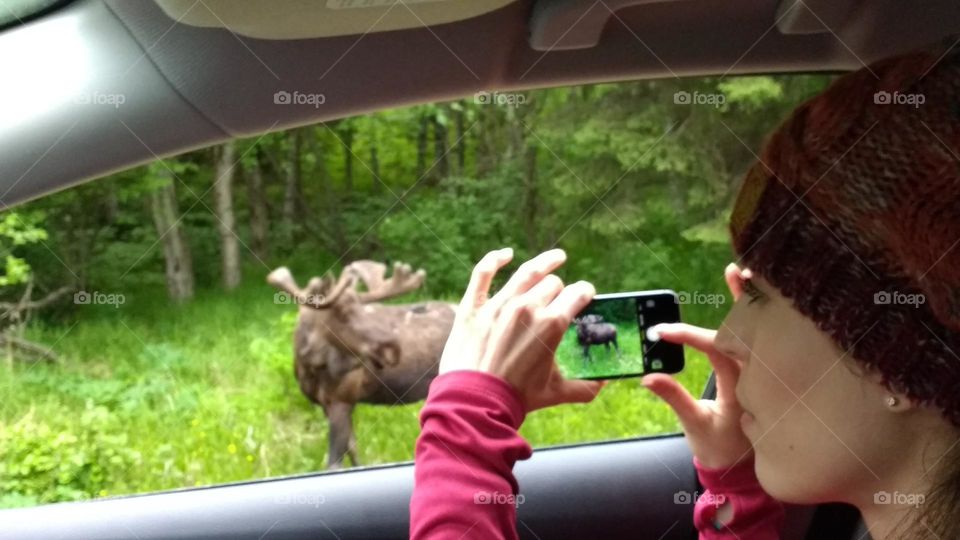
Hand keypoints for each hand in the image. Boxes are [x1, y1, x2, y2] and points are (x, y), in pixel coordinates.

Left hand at [439, 247, 606, 412]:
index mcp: (552, 324)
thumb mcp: (556, 393)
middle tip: (560, 298)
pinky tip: (505, 254)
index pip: (578, 293)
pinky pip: (483, 273)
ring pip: (526, 272)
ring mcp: (498, 304)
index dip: (585, 292)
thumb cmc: (518, 398)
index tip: (586, 294)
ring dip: (544, 263)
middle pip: (553, 283)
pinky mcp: (473, 307)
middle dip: (561, 289)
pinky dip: (494, 259)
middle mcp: (528, 307)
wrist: (476, 403)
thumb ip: (586, 387)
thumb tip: (605, 383)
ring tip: (555, 257)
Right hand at [640, 263, 752, 468]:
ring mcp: (762, 372)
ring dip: (752, 300)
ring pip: (761, 330)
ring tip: (745, 270)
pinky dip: (754, 317)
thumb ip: (674, 398)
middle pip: (753, 328)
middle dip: (744, 297)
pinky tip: (749, 297)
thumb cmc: (720, 448)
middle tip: (736, 268)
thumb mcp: (695, 425)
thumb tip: (647, 377)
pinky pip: (759, 339)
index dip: (689, 336)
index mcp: (744, 386)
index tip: (661, 332)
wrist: (743, 471)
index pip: (718, 349)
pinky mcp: (759, 372)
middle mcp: (758, 374)